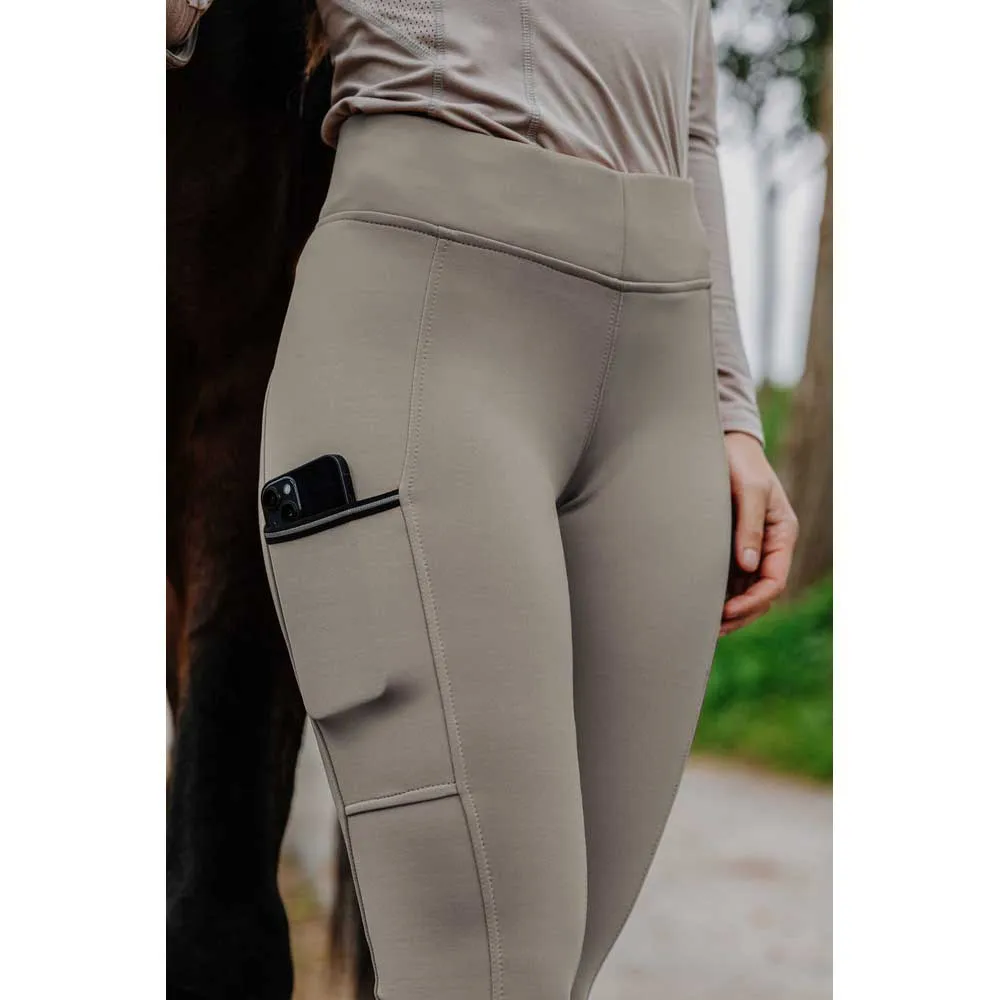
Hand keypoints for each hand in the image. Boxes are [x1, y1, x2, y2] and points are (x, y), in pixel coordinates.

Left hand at [720, 432, 798, 635]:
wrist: (724, 445)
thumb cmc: (740, 463)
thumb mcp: (749, 489)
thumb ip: (749, 526)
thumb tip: (748, 567)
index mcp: (782, 535)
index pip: (775, 580)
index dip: (753, 601)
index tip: (728, 612)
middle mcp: (769, 546)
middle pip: (761, 594)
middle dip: (741, 614)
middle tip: (713, 630)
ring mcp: (751, 548)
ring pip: (746, 590)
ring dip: (730, 610)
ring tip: (704, 627)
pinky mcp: (732, 546)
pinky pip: (730, 578)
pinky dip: (719, 595)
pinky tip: (699, 606)